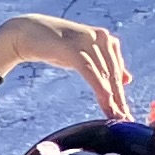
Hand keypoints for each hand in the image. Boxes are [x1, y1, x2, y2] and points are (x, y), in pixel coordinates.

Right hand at [0, 15, 130, 117]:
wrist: (27, 33)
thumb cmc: (54, 47)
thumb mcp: (82, 56)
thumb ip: (103, 66)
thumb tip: (127, 79)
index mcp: (107, 40)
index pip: (117, 73)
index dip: (122, 96)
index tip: (126, 115)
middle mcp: (102, 38)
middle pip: (113, 75)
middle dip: (119, 100)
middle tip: (125, 121)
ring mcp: (88, 41)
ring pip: (104, 75)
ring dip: (111, 99)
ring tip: (115, 117)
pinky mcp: (74, 48)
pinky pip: (90, 71)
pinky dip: (99, 87)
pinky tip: (106, 100)